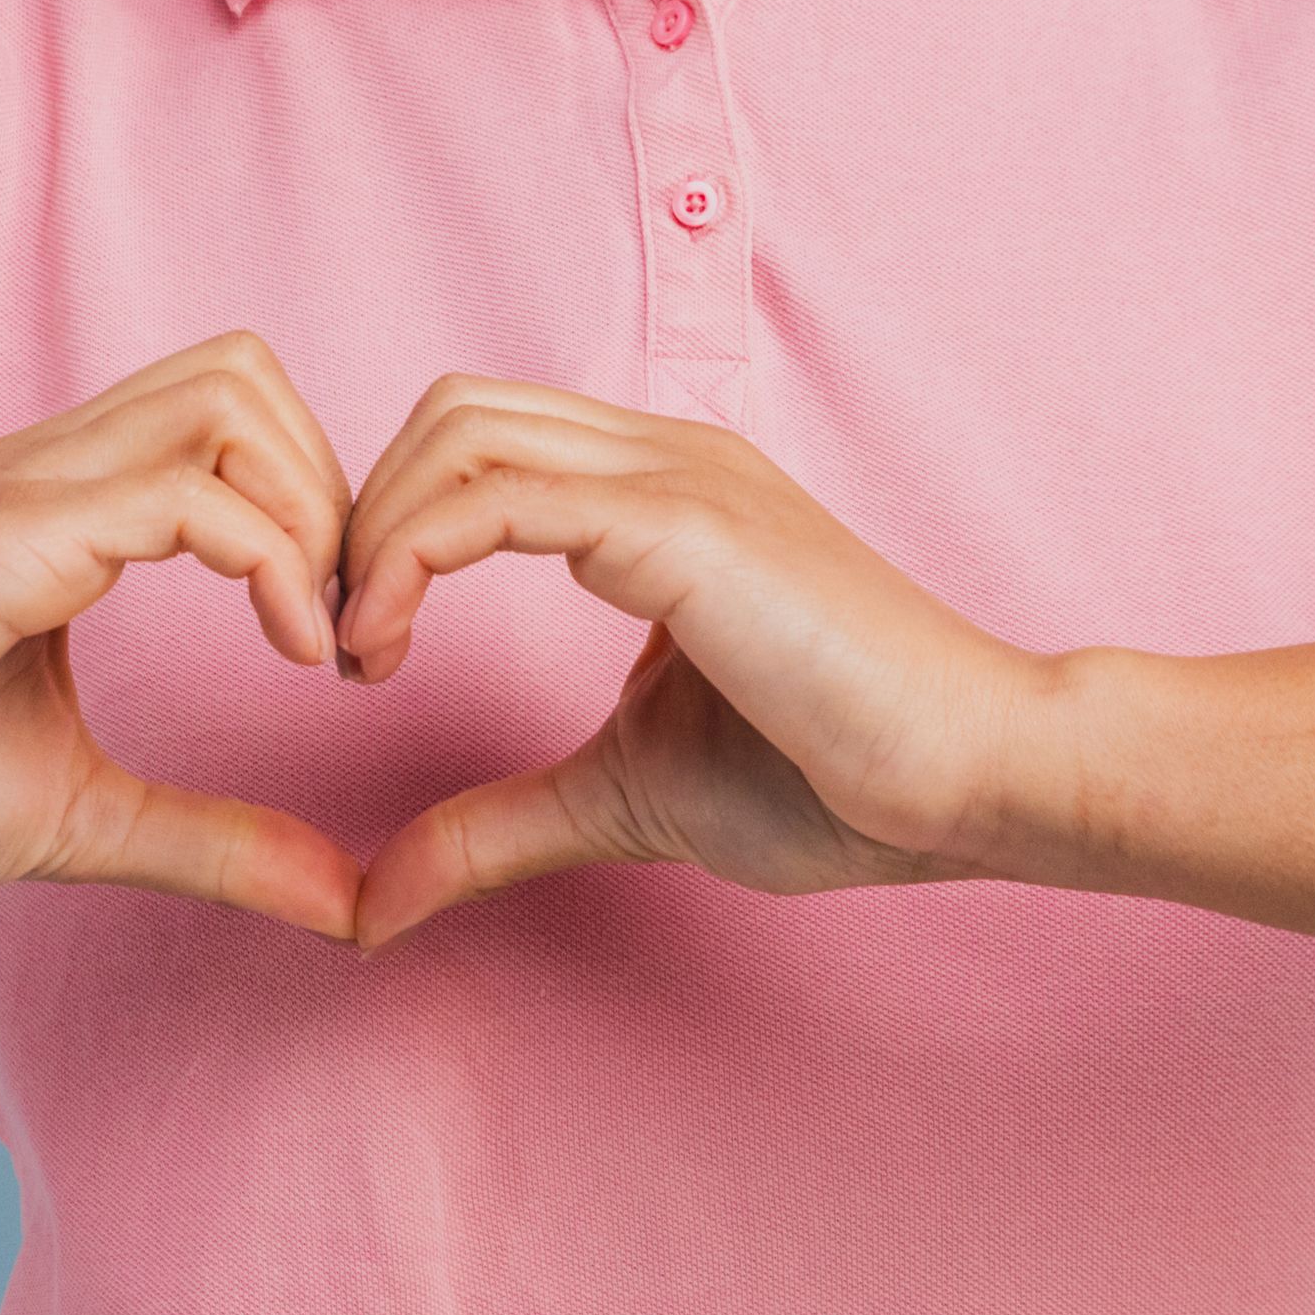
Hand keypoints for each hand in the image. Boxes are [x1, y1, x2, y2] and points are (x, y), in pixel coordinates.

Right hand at [0, 334, 364, 939]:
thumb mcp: (84, 819)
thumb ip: (213, 845)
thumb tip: (344, 905)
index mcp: (64, 506)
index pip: (232, 418)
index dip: (317, 509)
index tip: (336, 648)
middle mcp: (51, 469)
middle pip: (248, 374)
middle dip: (335, 488)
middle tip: (349, 631)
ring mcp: (28, 490)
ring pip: (232, 402)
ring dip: (313, 510)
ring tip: (320, 642)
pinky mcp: (10, 541)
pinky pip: (188, 499)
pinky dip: (274, 564)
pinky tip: (289, 655)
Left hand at [332, 376, 1044, 949]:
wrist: (975, 778)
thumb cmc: (841, 780)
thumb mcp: (622, 799)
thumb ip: (498, 827)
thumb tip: (377, 901)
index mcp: (661, 495)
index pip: (483, 442)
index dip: (393, 525)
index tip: (358, 647)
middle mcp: (666, 457)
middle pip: (452, 413)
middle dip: (360, 512)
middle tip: (339, 644)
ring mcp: (677, 478)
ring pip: (460, 433)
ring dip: (370, 531)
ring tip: (356, 650)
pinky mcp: (683, 527)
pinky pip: (498, 497)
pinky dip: (406, 558)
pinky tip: (385, 649)